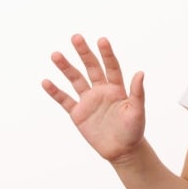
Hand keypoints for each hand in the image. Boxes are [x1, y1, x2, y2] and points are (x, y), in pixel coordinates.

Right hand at [41, 35, 145, 162]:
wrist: (122, 151)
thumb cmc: (134, 131)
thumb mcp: (137, 111)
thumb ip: (137, 92)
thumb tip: (140, 73)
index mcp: (117, 88)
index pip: (111, 67)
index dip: (106, 54)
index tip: (101, 40)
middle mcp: (101, 90)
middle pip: (91, 68)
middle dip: (84, 53)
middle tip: (76, 37)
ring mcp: (89, 101)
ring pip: (75, 80)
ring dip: (66, 68)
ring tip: (56, 55)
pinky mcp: (78, 113)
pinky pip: (65, 100)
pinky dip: (55, 92)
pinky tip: (46, 81)